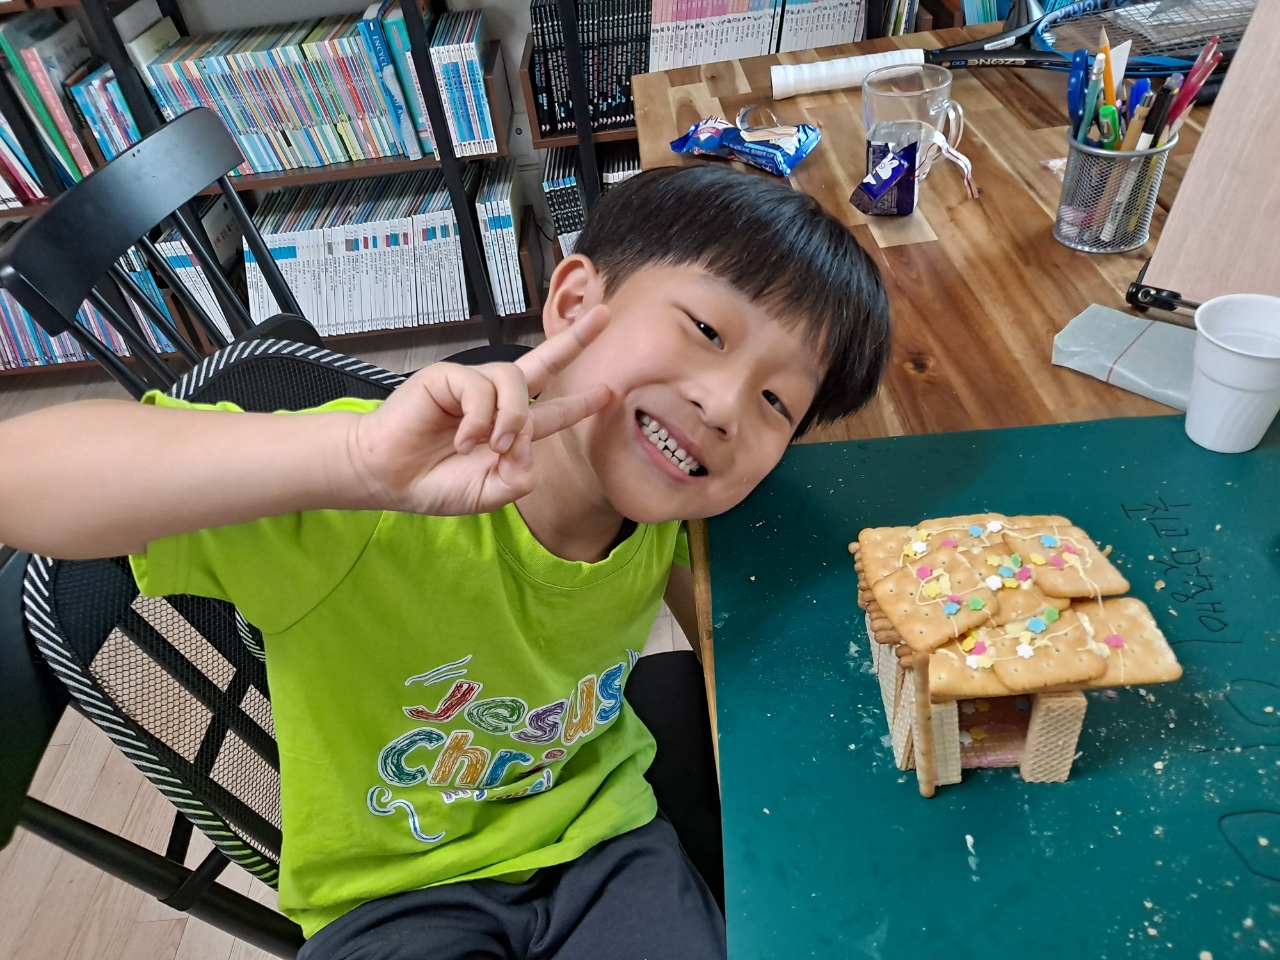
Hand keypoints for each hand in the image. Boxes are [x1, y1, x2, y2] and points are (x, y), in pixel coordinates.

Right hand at [345, 306, 611, 516]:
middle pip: (543, 363)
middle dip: (575, 339)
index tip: (608, 391)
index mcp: (509, 428)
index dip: (580, 404)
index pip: (551, 411)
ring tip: (492, 445)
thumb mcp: (488, 493)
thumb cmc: (433, 482)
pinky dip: (478, 419)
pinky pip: (480, 389)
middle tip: (604, 316)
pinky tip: (462, 440)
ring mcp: (473, 385)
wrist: (387, 476)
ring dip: (511, 418)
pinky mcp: (449, 376)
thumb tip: (528, 448)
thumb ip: (517, 479)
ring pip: (515, 383)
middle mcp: (495, 400)